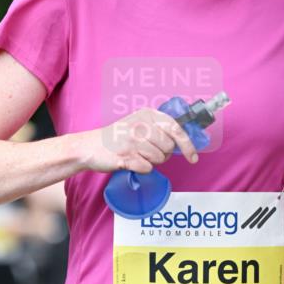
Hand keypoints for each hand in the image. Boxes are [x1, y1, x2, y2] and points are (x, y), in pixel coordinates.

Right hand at [78, 108, 198, 174]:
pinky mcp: (127, 157)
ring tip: (137, 155)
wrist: (90, 147)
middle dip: (163, 155)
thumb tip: (181, 140)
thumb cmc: (116, 137)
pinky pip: (147, 168)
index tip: (193, 156)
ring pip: (159, 159)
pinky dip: (141, 168)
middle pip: (168, 147)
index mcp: (147, 115)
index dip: (187, 144)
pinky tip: (131, 161)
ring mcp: (133, 141)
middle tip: (149, 153)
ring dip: (151, 162)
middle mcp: (141, 125)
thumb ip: (158, 128)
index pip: (176, 128)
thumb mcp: (138, 123)